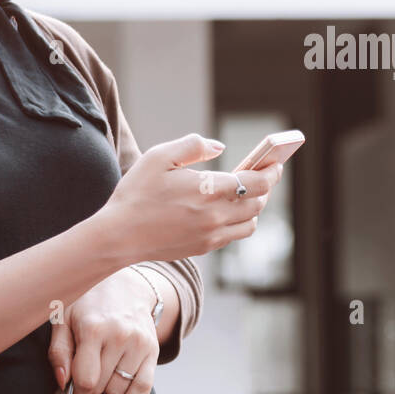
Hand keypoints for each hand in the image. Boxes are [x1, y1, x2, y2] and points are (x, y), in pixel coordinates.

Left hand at [48, 268, 159, 393]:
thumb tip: (63, 382)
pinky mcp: (153, 349)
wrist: (125, 286)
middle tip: (90, 370)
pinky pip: (144, 388)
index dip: (77, 391)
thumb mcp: (64, 320)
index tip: (75, 386)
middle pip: (102, 387)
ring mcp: (139, 343)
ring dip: (110, 390)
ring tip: (105, 374)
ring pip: (121, 390)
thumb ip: (58, 352)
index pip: (86, 380)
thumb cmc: (88, 304)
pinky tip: (121, 388)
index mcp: (94, 328)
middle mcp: (120, 335)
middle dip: (92, 386)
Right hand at [98, 132, 283, 263]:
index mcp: (209, 190)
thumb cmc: (137, 193)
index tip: (276, 163)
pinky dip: (240, 222)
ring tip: (248, 193)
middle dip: (266, 187)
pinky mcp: (204, 248)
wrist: (118, 236)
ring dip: (255, 206)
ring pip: (250, 222)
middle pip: (259, 202)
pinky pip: (234, 235)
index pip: (258, 183)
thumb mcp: (160, 156)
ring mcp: (211, 235)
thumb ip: (193, 145)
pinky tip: (229, 210)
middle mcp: (216, 215)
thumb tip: (220, 147)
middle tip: (264, 174)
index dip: (272, 172)